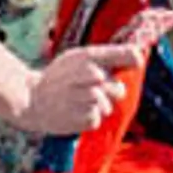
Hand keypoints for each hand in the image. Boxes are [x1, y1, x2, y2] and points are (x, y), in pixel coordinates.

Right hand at [16, 12, 172, 136]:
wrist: (30, 99)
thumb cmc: (58, 77)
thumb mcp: (78, 57)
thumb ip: (107, 56)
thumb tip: (139, 55)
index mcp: (88, 56)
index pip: (126, 55)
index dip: (138, 57)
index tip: (142, 56)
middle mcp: (90, 75)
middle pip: (118, 88)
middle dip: (108, 91)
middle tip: (87, 90)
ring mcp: (88, 97)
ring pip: (110, 105)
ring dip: (98, 106)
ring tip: (77, 100)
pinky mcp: (85, 118)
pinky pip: (99, 118)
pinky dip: (89, 118)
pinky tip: (74, 111)